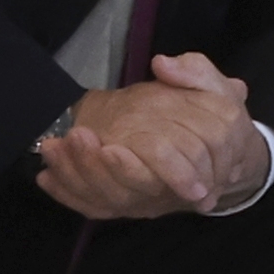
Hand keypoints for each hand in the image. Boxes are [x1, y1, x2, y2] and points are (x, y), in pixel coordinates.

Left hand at [36, 53, 262, 219]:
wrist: (227, 158)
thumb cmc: (220, 121)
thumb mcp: (219, 91)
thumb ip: (196, 74)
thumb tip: (162, 65)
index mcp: (196, 168)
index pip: (161, 171)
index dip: (130, 165)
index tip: (107, 146)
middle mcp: (166, 193)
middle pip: (126, 191)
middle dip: (94, 169)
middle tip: (73, 139)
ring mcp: (146, 201)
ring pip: (108, 200)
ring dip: (75, 177)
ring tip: (52, 148)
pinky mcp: (129, 205)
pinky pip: (95, 208)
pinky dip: (68, 195)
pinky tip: (46, 177)